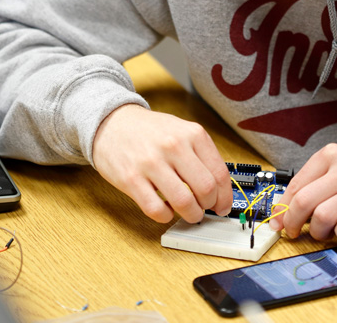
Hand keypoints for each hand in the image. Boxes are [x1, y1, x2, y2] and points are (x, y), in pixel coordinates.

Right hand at [92, 104, 232, 223]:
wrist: (111, 122)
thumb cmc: (149, 131)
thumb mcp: (181, 131)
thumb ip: (201, 155)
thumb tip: (219, 189)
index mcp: (191, 134)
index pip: (219, 173)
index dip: (225, 196)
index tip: (222, 206)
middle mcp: (173, 146)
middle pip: (205, 190)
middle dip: (208, 206)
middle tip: (204, 209)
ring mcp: (151, 163)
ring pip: (184, 203)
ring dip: (190, 215)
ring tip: (188, 213)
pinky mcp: (131, 179)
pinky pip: (156, 210)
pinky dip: (165, 216)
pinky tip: (165, 209)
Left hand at [270, 143, 336, 241]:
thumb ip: (313, 182)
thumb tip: (285, 209)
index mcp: (329, 156)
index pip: (295, 186)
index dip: (282, 209)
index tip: (277, 222)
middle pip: (304, 202)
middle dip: (294, 223)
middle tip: (296, 232)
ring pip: (324, 217)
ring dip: (319, 231)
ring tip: (324, 232)